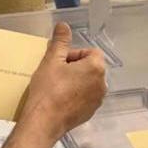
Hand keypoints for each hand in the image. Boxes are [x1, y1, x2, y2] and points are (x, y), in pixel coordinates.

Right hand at [0, 24, 105, 147]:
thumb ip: (60, 41)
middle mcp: (102, 83)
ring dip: (76, 81)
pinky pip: (86, 97)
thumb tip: (63, 25)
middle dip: (75, 67)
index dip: (74, 54)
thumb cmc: (48, 89)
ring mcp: (98, 100)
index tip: (59, 62)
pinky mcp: (91, 112)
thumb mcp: (51, 61)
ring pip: (88, 82)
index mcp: (96, 68)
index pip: (90, 52)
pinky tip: (60, 99)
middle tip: (56, 73)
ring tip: (57, 86)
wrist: (44, 122)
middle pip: (91, 67)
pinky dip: (76, 95)